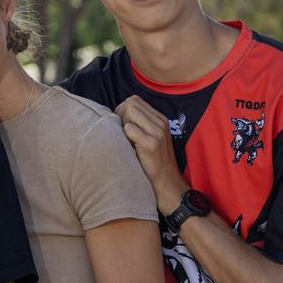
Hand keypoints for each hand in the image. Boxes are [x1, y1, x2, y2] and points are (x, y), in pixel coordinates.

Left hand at [114, 96, 187, 212]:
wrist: (165, 183)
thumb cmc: (151, 161)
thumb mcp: (149, 137)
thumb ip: (138, 124)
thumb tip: (116, 113)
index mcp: (160, 119)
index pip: (134, 100)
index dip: (122, 110)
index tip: (120, 126)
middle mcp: (161, 122)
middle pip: (130, 103)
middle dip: (119, 114)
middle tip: (120, 133)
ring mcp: (158, 132)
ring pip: (129, 112)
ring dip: (121, 124)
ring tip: (124, 140)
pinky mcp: (152, 144)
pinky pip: (129, 129)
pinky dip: (124, 136)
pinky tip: (128, 148)